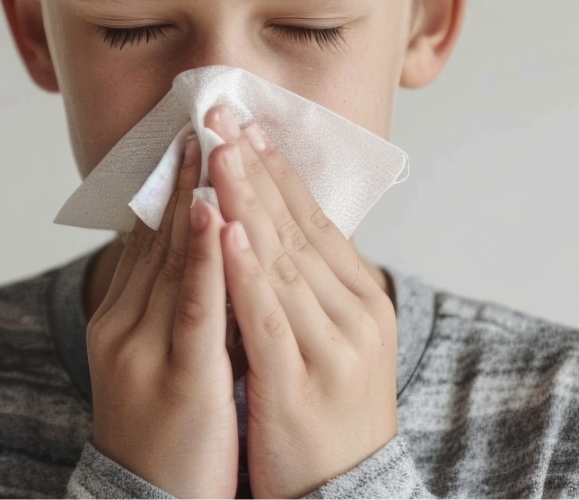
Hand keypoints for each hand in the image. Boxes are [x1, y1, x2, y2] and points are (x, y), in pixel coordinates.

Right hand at [87, 133, 238, 498]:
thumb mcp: (161, 360)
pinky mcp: (181, 377)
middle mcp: (125, 324)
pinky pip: (194, 308)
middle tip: (202, 116)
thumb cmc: (167, 437)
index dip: (173, 183)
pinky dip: (204, 257)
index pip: (149, 237)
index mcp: (122, 318)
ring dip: (194, 196)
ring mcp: (145, 349)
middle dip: (185, 174)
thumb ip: (174, 306)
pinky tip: (214, 214)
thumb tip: (199, 254)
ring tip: (210, 143)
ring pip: (174, 260)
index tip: (192, 134)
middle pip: (159, 235)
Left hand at [205, 105, 398, 498]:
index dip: (275, 168)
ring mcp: (329, 350)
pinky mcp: (298, 384)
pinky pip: (267, 317)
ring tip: (219, 153)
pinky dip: (246, 271)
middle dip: (253, 168)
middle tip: (222, 116)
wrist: (343, 496)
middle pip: (296, 228)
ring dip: (247, 202)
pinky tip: (225, 231)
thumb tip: (268, 222)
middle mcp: (353, 316)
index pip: (313, 219)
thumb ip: (304, 283)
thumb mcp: (325, 338)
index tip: (243, 122)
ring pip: (282, 262)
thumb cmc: (321, 412)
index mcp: (360, 300)